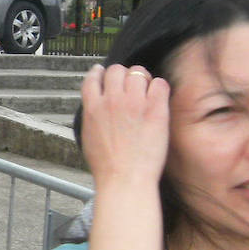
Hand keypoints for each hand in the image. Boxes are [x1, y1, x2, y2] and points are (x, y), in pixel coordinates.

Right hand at [77, 64, 169, 187]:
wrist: (125, 180)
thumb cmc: (107, 167)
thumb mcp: (88, 137)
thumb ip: (92, 116)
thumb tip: (96, 107)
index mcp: (93, 107)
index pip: (93, 77)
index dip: (100, 73)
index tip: (103, 73)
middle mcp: (112, 100)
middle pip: (116, 70)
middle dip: (122, 75)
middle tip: (129, 84)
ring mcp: (134, 102)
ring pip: (138, 73)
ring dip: (141, 79)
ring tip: (146, 90)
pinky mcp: (155, 109)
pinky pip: (160, 83)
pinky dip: (159, 87)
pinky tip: (158, 97)